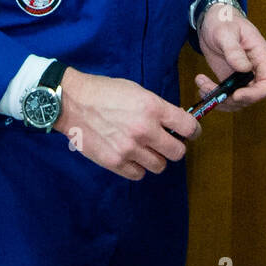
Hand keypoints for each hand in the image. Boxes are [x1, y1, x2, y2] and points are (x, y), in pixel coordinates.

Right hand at [57, 69, 199, 180]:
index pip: (189, 127)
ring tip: (145, 149)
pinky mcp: (114, 162)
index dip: (193, 131)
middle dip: (175, 147)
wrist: (72, 102)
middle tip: (166, 142)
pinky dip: (137, 167)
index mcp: (152, 108)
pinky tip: (130, 156)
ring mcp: (129, 149)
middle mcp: (144, 130)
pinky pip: (138, 174)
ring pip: (159, 166)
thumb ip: (157, 108)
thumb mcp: (136, 90)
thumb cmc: (104, 92)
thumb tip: (175, 122)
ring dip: (155, 159)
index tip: (190, 133)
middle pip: (177, 152)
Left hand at [195, 1, 265, 111]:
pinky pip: (227, 96)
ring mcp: (243, 76)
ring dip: (221, 100)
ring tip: (202, 86)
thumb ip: (234, 50)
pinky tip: (202, 85)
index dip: (256, 93)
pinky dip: (214, 97)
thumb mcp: (225, 31)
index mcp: (261, 56)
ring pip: (239, 100)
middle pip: (254, 95)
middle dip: (233, 100)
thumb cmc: (223, 20)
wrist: (212, 20)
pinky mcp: (231, 79)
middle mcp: (255, 69)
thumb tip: (244, 68)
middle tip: (211, 92)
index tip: (236, 95)